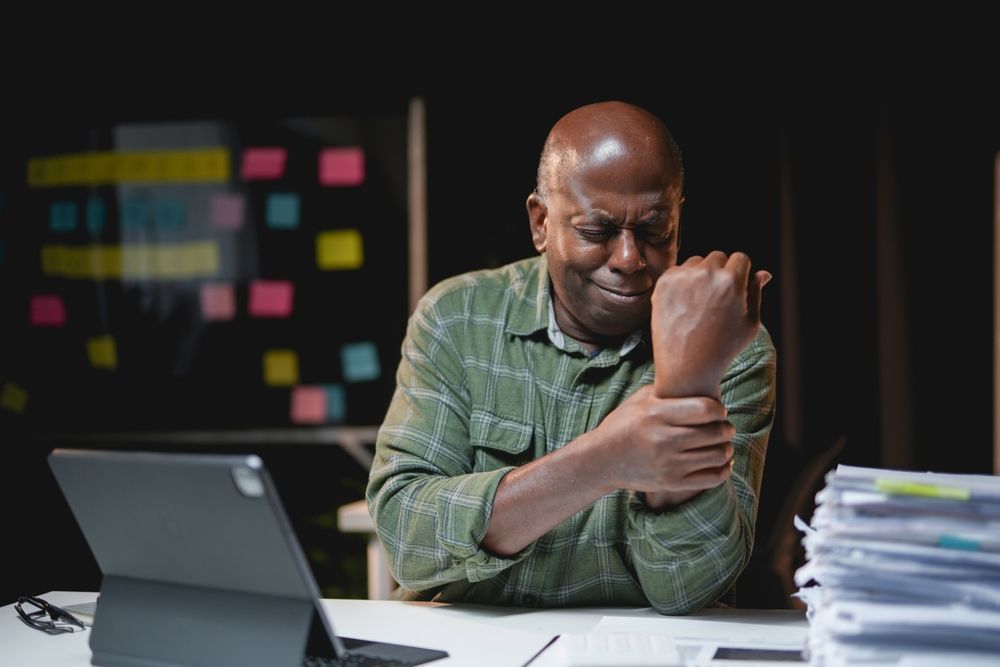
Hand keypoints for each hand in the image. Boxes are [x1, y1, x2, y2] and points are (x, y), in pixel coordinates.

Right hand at [593, 385, 734, 498]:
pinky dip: (723, 470)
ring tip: (723, 445)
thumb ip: (666, 391)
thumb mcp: (638, 401)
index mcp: (656, 414)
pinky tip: (722, 463)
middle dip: (726, 429)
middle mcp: (663, 439)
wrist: (600, 460)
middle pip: (715, 433)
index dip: (719, 409)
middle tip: (725, 428)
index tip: (719, 411)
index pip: (705, 409)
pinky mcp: (671, 483)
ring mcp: (668, 464)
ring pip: (717, 455)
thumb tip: (698, 383)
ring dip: (726, 448)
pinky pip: (711, 478)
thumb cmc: (622, 425)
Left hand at [651, 251, 770, 398]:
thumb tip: (763, 273)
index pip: (741, 258)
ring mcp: (681, 277)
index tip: (736, 288)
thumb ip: (756, 294)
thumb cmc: (723, 348)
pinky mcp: (663, 284)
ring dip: (700, 274)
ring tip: (701, 303)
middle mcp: (705, 274)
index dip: (741, 273)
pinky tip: (685, 305)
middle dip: (720, 271)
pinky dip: (682, 282)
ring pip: (696, 262)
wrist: (686, 367)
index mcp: (731, 281)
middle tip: (717, 298)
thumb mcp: (750, 323)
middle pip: (718, 257)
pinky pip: (678, 271)